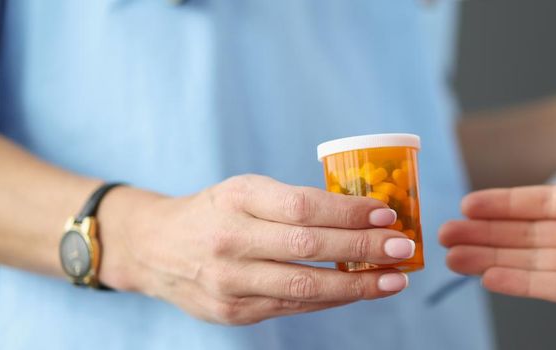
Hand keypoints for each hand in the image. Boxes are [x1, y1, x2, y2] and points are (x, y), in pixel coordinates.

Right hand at [97, 175, 415, 324]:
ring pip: (304, 287)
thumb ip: (295, 201)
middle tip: (402, 247)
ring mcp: (229, 282)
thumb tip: (367, 214)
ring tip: (395, 279)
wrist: (153, 248)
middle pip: (307, 247)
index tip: (386, 214)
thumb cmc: (218, 212)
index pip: (301, 207)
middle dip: (363, 249)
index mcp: (236, 199)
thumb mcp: (247, 190)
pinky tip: (360, 291)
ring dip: (357, 285)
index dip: (348, 213)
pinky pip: (294, 306)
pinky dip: (333, 300)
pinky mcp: (232, 312)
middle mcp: (229, 240)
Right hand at [440, 158, 555, 332]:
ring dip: (494, 257)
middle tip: (444, 235)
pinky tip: (493, 277)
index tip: (470, 204)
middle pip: (531, 231)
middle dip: (488, 232)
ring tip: (454, 258)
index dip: (507, 203)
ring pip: (536, 259)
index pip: (546, 199)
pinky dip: (524, 283)